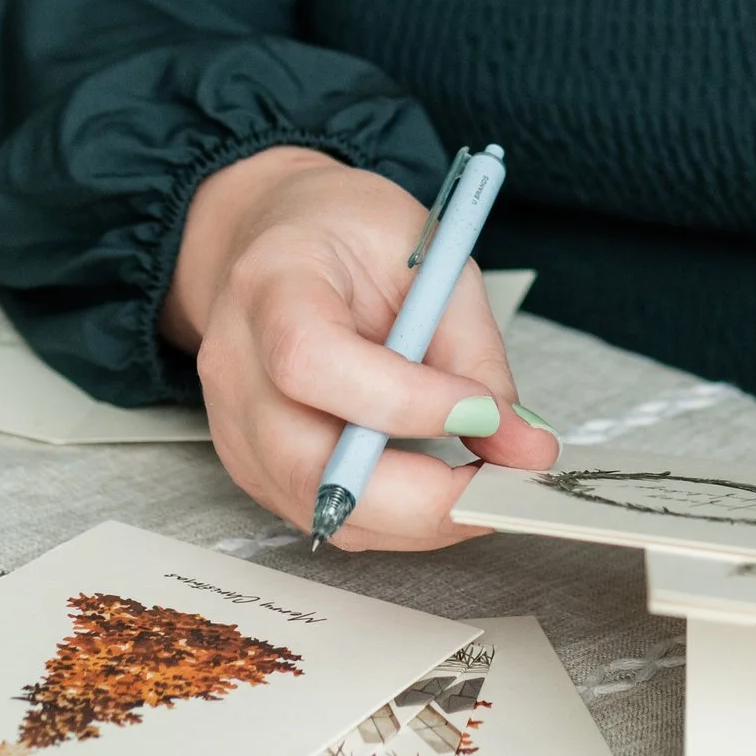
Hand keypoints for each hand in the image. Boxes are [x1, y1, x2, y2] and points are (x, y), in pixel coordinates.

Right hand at [164, 147, 558, 550]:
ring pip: (322, 509)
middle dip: (420, 498)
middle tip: (502, 484)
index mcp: (270, 283)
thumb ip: (475, 354)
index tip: (484, 413)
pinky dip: (395, 518)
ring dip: (417, 519)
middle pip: (306, 466)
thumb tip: (523, 446)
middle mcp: (234, 365)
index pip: (312, 362)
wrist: (274, 241)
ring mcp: (232, 425)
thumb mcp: (431, 261)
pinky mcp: (252, 467)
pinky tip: (438, 488)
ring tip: (482, 485)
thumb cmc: (347, 237)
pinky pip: (326, 515)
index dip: (403, 402)